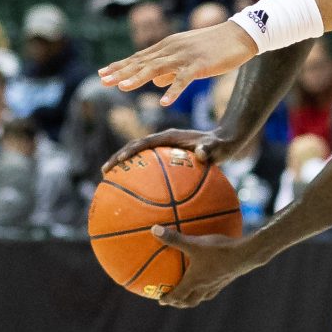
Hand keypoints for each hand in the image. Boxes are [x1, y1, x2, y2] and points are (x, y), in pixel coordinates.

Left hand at [100, 22, 256, 100]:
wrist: (240, 35)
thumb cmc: (214, 47)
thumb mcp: (188, 57)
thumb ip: (170, 68)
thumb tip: (154, 82)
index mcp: (168, 46)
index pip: (139, 57)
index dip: (120, 66)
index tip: (103, 74)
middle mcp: (172, 49)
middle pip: (142, 62)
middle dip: (121, 72)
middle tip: (102, 81)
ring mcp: (186, 56)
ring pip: (157, 68)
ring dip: (139, 78)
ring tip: (122, 88)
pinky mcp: (200, 65)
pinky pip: (184, 79)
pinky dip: (173, 90)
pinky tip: (163, 102)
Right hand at [102, 128, 237, 177]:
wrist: (227, 139)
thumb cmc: (223, 144)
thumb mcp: (218, 147)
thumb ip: (210, 149)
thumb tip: (202, 153)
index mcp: (169, 136)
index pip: (143, 143)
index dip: (129, 151)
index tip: (117, 162)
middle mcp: (164, 141)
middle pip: (134, 148)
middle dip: (118, 158)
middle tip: (104, 172)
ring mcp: (165, 148)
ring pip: (140, 157)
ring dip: (125, 166)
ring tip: (112, 182)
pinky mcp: (169, 157)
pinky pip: (152, 167)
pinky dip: (142, 176)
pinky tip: (139, 194)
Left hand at [147, 227, 263, 307]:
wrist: (246, 255)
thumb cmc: (218, 250)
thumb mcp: (194, 243)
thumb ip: (174, 238)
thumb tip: (154, 230)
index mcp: (194, 281)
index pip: (178, 295)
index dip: (168, 299)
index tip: (161, 301)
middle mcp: (205, 287)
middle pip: (190, 301)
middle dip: (180, 303)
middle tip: (173, 301)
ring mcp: (217, 285)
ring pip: (203, 297)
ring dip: (194, 299)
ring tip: (190, 295)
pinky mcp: (227, 280)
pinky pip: (214, 289)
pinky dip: (207, 290)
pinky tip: (210, 281)